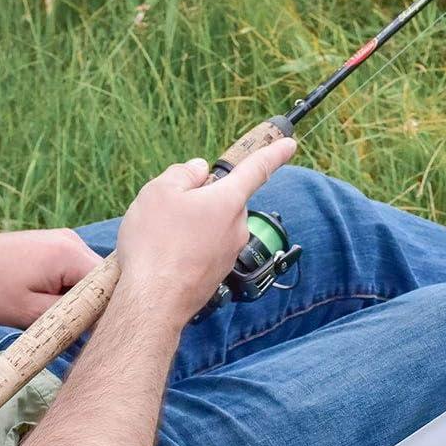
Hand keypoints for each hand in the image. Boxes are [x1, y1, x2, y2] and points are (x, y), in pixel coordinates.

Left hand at [0, 228, 101, 326]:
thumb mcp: (32, 312)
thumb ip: (73, 317)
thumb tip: (103, 324)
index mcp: (69, 254)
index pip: (112, 285)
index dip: (110, 311)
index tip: (96, 330)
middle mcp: (73, 240)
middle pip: (106, 279)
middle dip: (96, 304)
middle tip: (77, 325)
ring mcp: (65, 239)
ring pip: (93, 276)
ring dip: (84, 297)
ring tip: (60, 311)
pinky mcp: (56, 244)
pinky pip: (79, 270)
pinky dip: (73, 287)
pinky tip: (55, 299)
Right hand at [115, 139, 296, 325]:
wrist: (155, 300)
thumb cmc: (156, 243)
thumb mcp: (159, 192)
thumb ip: (183, 174)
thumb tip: (200, 171)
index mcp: (229, 201)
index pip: (257, 169)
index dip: (273, 153)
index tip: (291, 144)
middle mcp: (237, 227)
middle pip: (223, 200)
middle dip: (201, 198)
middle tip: (168, 209)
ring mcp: (230, 253)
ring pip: (212, 225)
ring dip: (192, 225)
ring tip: (162, 238)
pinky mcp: (218, 273)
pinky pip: (205, 248)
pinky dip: (188, 247)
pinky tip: (167, 255)